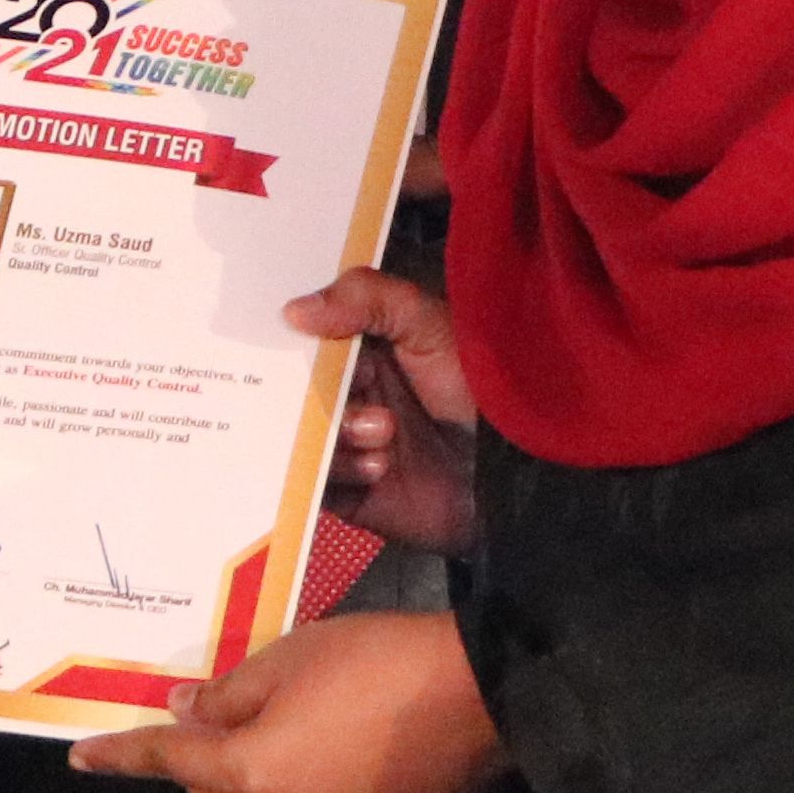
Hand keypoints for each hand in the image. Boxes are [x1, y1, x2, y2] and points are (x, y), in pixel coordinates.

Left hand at [66, 610, 502, 792]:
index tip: (82, 757)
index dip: (124, 757)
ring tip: (278, 716)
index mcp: (256, 775)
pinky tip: (328, 738)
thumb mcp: (289, 656)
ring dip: (252, 775)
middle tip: (211, 709)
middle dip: (200, 763)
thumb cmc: (376, 659)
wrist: (483, 690)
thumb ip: (228, 692)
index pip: (172, 765)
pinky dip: (300, 783)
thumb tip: (187, 712)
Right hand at [291, 265, 479, 554]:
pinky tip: (380, 469)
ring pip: (302, 438)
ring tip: (384, 436)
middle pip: (296, 393)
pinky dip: (340, 472)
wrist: (515, 474)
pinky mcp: (351, 494)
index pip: (306, 343)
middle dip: (315, 395)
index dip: (291, 340)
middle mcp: (349, 398)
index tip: (278, 338)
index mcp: (360, 353)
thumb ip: (368, 299)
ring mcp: (348, 447)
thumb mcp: (429, 324)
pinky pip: (316, 484)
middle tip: (347, 395)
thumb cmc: (478, 387)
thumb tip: (292, 311)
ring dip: (338, 435)